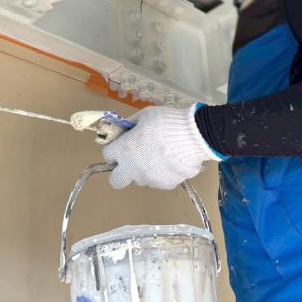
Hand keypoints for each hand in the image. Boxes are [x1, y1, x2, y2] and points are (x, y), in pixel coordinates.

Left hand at [102, 105, 222, 189]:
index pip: (108, 155)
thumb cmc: (166, 122)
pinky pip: (158, 181)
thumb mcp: (144, 115)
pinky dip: (161, 173)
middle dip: (121, 171)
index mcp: (124, 150)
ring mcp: (149, 180)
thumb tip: (123, 130)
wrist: (194, 136)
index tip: (122, 144)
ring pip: (140, 180)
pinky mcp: (165, 185)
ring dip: (144, 170)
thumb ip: (130, 126)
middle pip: (116, 180)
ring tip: (159, 155)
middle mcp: (133, 169)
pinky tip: (171, 160)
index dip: (115, 148)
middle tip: (132, 159)